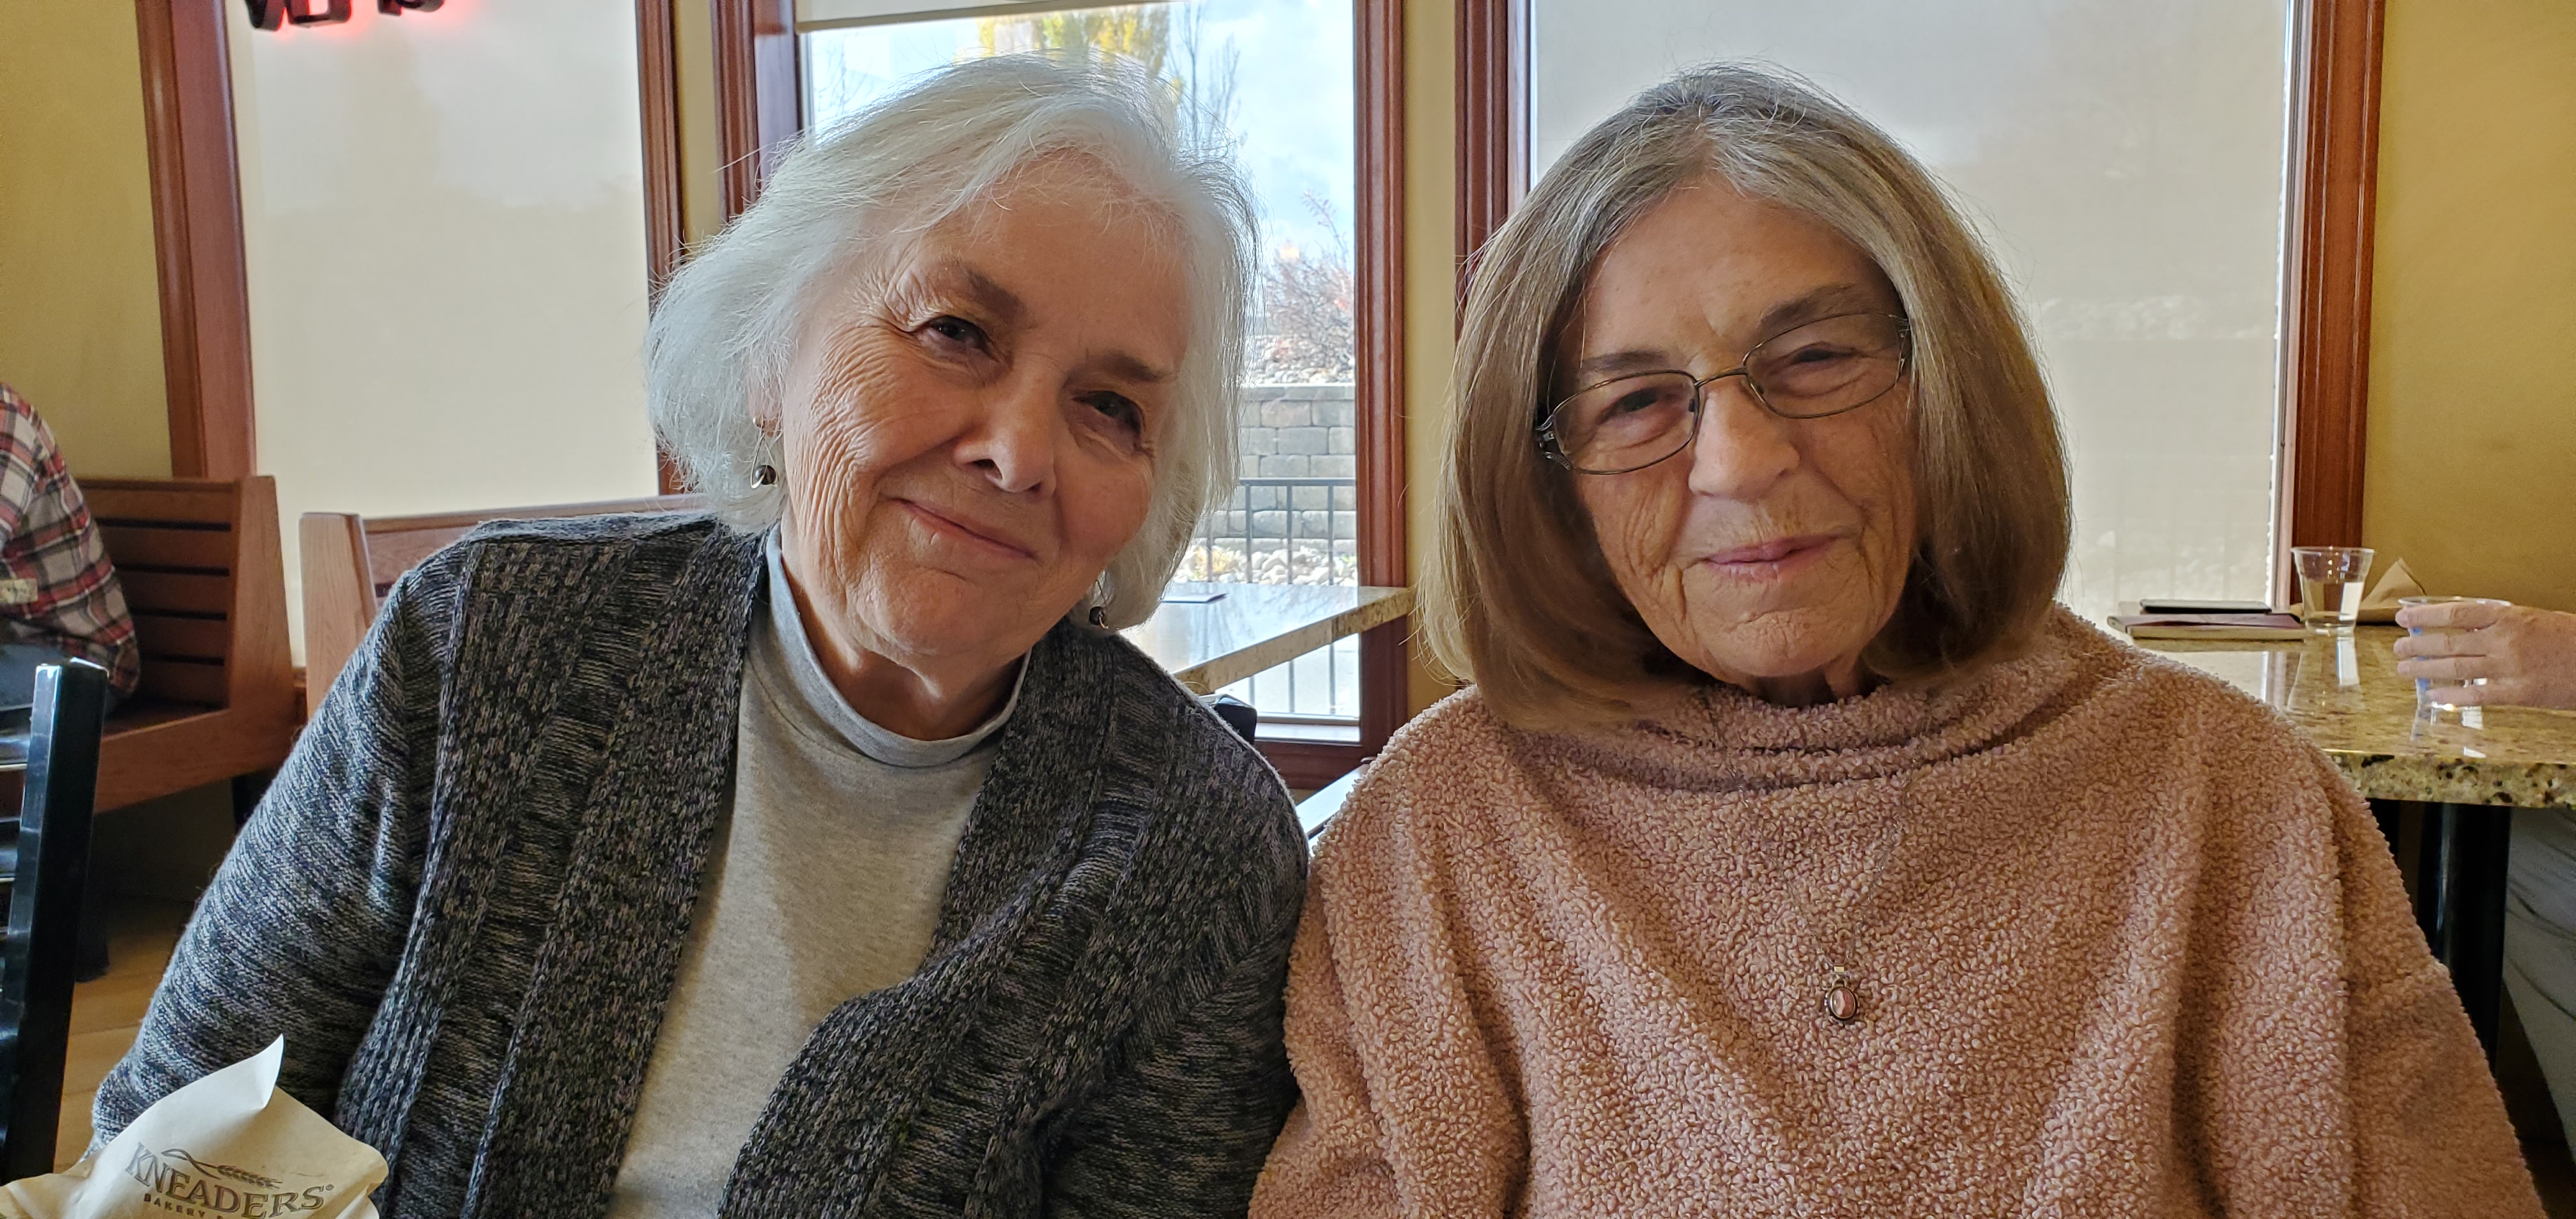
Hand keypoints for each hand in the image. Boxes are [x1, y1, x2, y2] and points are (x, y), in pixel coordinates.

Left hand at [2392, 601, 2575, 708]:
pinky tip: (2434, 695)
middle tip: (2398, 648)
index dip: (2424, 615)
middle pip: (2448, 642)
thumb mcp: (2530, 619)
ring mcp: (2510, 667)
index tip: (2402, 617)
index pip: (2456, 613)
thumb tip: (2458, 628)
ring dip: (2424, 669)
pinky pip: (2477, 694)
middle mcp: (2504, 640)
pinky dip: (2452, 695)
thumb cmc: (2565, 637)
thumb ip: (2495, 624)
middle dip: (2417, 645)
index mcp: (2507, 616)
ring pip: (2455, 668)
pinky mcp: (2518, 693)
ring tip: (2404, 669)